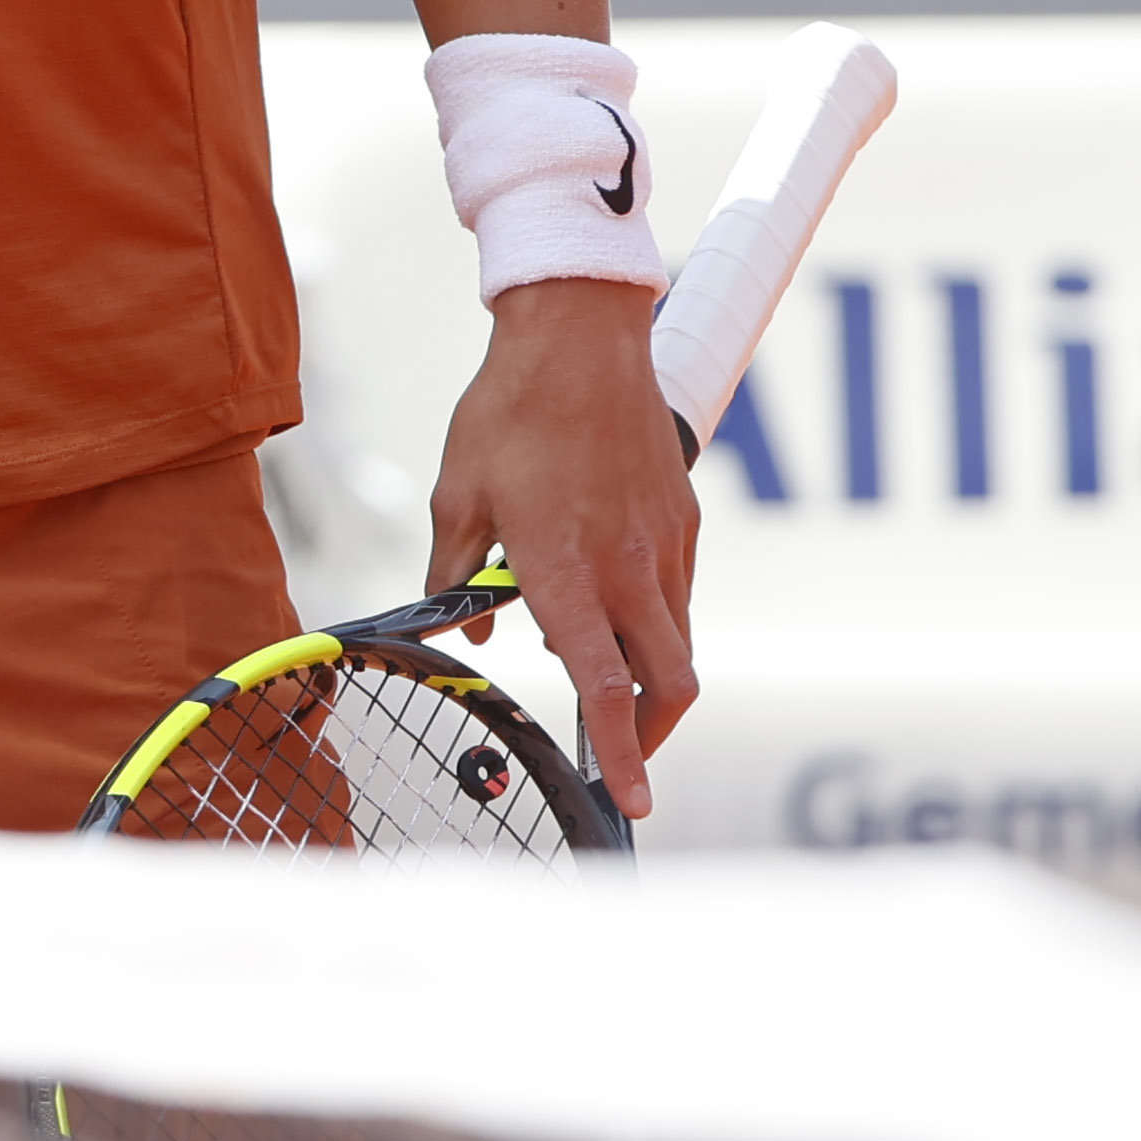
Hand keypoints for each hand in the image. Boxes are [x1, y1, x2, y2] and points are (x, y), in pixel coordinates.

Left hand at [426, 279, 699, 819]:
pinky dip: (650, 620)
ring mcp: (666, 545)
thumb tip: (469, 628)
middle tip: (615, 754)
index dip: (616, 751)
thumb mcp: (456, 496)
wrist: (579, 338)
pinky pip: (677, 595)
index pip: (602, 683)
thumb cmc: (508, 413)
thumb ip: (457, 574)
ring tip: (587, 658)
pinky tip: (605, 598)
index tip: (629, 802)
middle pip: (667, 682)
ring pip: (676, 641)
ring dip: (644, 673)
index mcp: (567, 569)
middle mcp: (630, 567)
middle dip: (646, 734)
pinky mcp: (683, 521)